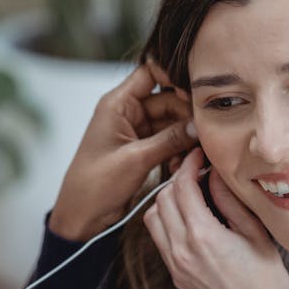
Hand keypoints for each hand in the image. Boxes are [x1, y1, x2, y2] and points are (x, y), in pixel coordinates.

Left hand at [50, 62, 196, 240]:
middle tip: (205, 131)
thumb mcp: (136, 159)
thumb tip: (198, 126)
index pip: (149, 73)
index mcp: (117, 104)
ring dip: (184, 136)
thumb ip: (169, 139)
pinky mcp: (143, 149)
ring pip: (171, 122)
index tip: (196, 92)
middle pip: (168, 99)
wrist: (83, 215)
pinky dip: (177, 150)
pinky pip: (168, 140)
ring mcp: (136, 131)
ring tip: (194, 152)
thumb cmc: (95, 184)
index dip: (173, 76)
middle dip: (186, 115)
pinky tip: (181, 164)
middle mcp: (127, 113)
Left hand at [143, 149, 288, 288]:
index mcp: (202, 236)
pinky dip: (166, 221)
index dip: (189, 164)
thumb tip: (214, 173)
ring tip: (190, 195)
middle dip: (177, 179)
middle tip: (197, 173)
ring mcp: (174, 264)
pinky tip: (188, 218)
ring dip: (167, 201)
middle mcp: (181, 249)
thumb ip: (229, 199)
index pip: (182, 187)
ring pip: (152, 218)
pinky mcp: (175, 274)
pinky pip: (159, 238)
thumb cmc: (266, 276)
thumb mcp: (254, 232)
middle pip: (162, 198)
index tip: (198, 155)